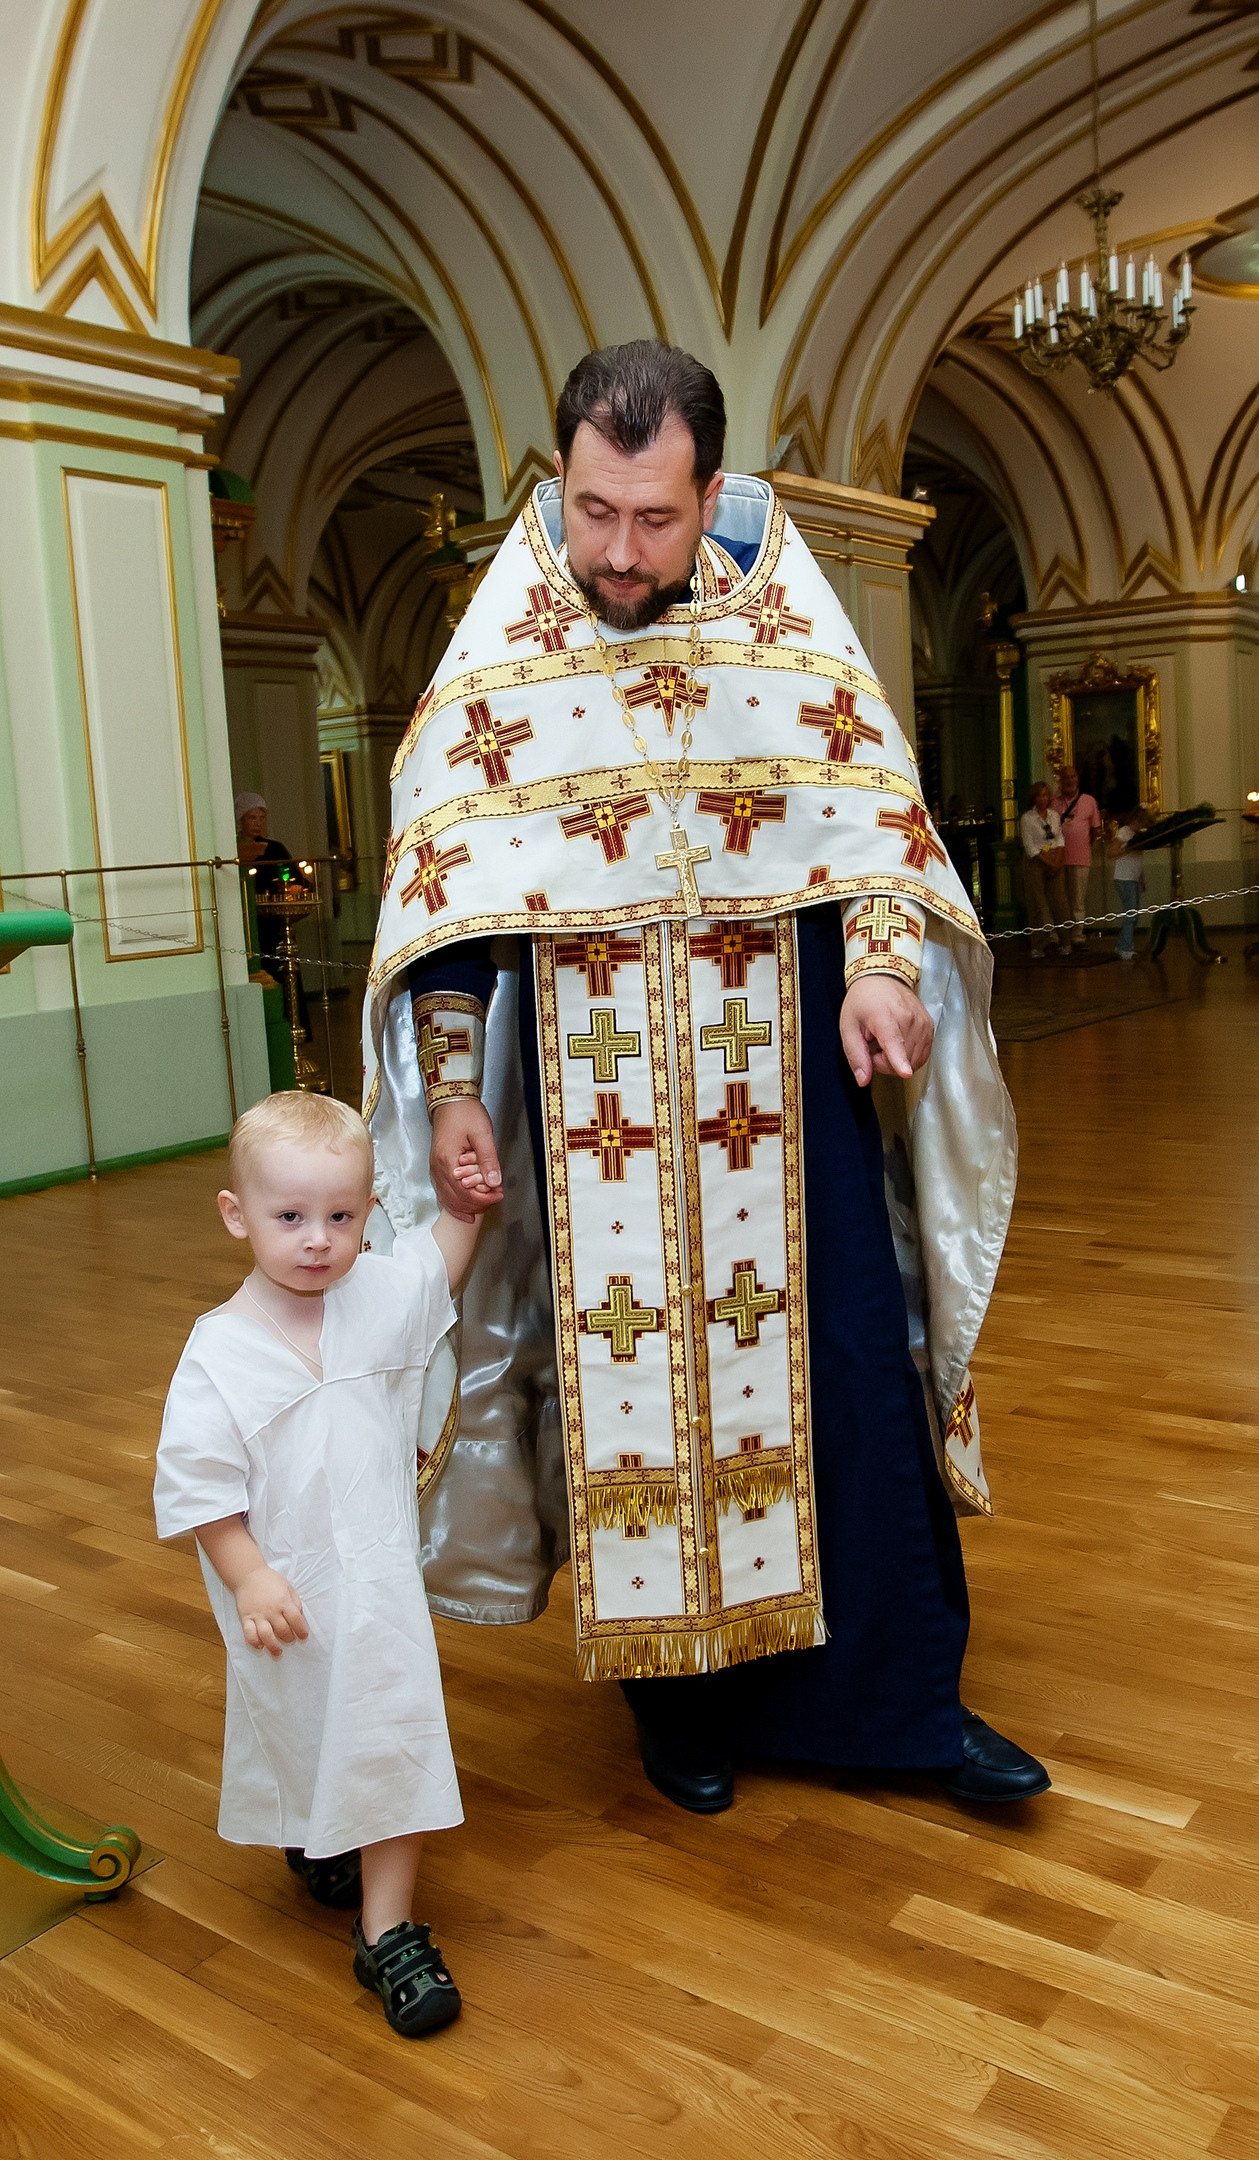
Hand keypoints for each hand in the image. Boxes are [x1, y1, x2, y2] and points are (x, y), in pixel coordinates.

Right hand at [235, 1565, 307, 1658]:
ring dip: (273, 1646)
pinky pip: (249, 1634)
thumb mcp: (288, 1587)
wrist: (248, 1575)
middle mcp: (271, 1610)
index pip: (295, 1619)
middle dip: (289, 1638)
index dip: (301, 1630)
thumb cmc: (270, 1581)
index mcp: (283, 1601)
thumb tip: (299, 1617)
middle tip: (290, 1640)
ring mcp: (258, 1615)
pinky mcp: (246, 1618)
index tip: (304, 1636)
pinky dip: (254, 1642)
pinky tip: (260, 1646)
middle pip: (282, 1630)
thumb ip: (295, 1602)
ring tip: (278, 1652)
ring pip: (266, 1635)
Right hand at [430, 1098, 501, 1217]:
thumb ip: (488, 1159)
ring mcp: (435, 1168)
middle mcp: (438, 1168)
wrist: (450, 1100)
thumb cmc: (465, 1113)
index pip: (465, 1192)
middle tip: (496, 1198)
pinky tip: (464, 1208)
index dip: (483, 1198)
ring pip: (448, 1198)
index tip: (499, 1194)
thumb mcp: (482, 1134)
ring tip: (483, 1205)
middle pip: (456, 1198)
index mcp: (448, 1160)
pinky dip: (454, 1202)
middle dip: (477, 1203)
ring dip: (466, 1205)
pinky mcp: (437, 1166)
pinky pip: (443, 1191)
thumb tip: (494, 1182)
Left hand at [840, 974, 933, 1085]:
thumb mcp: (849, 1027)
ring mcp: (922, 1023)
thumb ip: (856, 1055)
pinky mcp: (929, 1027)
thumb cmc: (863, 1001)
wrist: (882, 978)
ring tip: (885, 1043)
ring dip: (897, 1060)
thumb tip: (863, 1079)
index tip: (905, 1072)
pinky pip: (922, 1055)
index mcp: (884, 1017)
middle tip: (873, 1048)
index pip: (894, 1043)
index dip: (899, 1061)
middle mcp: (908, 1019)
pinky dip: (909, 1056)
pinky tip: (899, 1044)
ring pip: (914, 1061)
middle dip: (884, 1063)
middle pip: (902, 1060)